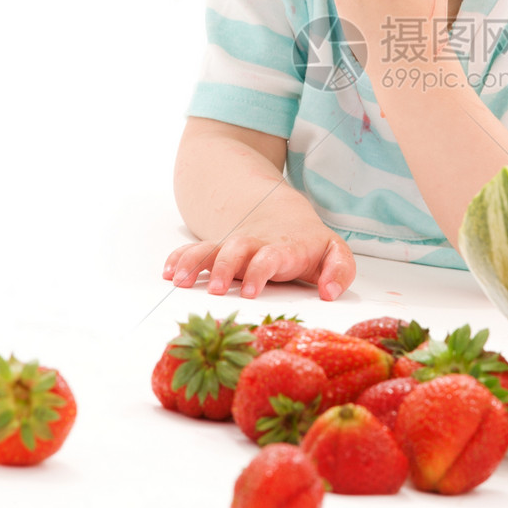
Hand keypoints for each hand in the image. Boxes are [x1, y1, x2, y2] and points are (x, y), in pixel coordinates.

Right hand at [162, 220, 355, 301]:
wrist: (285, 214)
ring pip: (211, 248)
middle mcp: (255, 245)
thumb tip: (329, 293)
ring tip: (178, 281)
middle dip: (223, 267)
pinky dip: (180, 257)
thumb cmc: (310, 243)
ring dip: (194, 262)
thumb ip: (340, 271)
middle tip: (215, 290)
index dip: (259, 271)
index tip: (250, 291)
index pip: (270, 256)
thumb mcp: (335, 252)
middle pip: (235, 249)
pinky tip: (168, 271)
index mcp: (283, 248)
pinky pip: (195, 249)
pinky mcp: (218, 249)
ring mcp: (233, 246)